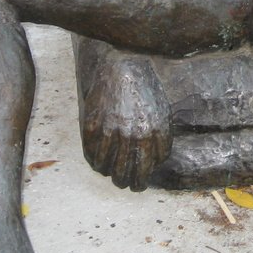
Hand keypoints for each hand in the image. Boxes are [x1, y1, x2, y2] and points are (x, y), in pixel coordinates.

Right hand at [77, 40, 171, 190]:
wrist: (123, 67)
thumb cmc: (146, 92)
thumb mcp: (162, 116)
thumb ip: (160, 142)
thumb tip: (153, 165)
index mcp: (151, 134)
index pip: (143, 171)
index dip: (139, 182)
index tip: (136, 185)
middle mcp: (131, 135)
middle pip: (123, 174)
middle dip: (124, 183)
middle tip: (123, 184)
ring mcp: (110, 130)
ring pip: (105, 167)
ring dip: (107, 173)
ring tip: (109, 172)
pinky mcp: (92, 124)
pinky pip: (90, 153)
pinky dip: (93, 161)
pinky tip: (97, 161)